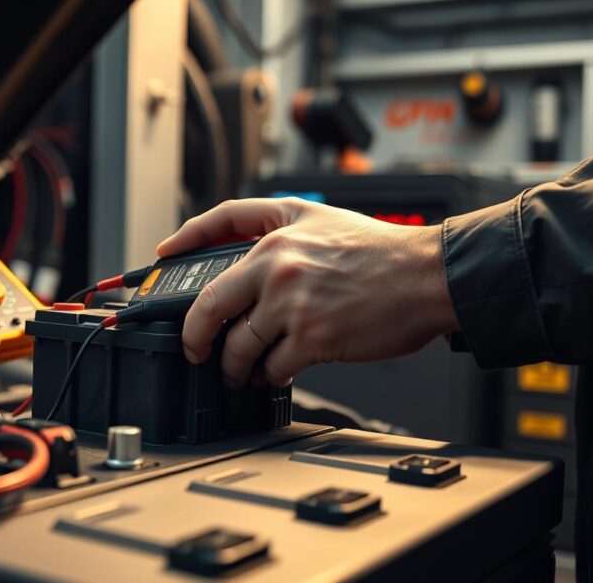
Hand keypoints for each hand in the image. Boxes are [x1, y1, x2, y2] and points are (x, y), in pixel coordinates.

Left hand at [157, 198, 459, 386]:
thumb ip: (277, 223)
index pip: (215, 228)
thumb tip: (242, 247)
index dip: (182, 241)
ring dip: (234, 365)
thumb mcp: (323, 216)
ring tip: (241, 370)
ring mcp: (292, 305)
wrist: (430, 276)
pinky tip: (275, 373)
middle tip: (196, 349)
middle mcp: (276, 267)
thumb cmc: (383, 251)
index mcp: (276, 236)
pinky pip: (272, 368)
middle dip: (194, 337)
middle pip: (208, 307)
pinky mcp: (312, 339)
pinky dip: (269, 376)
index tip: (162, 257)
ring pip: (238, 347)